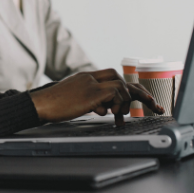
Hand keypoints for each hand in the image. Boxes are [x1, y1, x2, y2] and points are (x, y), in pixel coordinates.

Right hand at [30, 68, 164, 125]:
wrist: (39, 104)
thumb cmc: (53, 105)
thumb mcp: (75, 100)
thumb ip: (92, 101)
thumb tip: (105, 109)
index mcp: (86, 78)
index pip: (113, 77)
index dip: (128, 87)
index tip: (140, 96)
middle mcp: (90, 77)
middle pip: (121, 79)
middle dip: (139, 92)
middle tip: (154, 105)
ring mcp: (91, 83)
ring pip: (120, 85)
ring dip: (125, 102)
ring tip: (121, 116)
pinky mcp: (90, 92)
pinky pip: (115, 93)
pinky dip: (118, 103)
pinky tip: (111, 114)